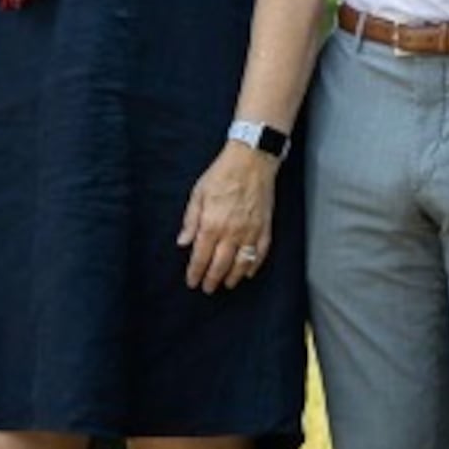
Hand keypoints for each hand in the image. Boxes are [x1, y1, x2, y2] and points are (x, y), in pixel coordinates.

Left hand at [178, 143, 279, 291]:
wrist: (252, 160)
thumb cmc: (223, 173)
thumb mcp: (198, 193)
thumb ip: (191, 220)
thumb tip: (183, 242)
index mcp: (212, 224)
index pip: (201, 257)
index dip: (196, 273)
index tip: (192, 282)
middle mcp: (231, 232)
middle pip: (220, 265)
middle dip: (212, 280)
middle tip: (207, 288)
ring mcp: (250, 231)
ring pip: (242, 264)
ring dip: (233, 277)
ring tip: (227, 284)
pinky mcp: (265, 227)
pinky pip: (261, 253)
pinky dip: (255, 265)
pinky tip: (249, 272)